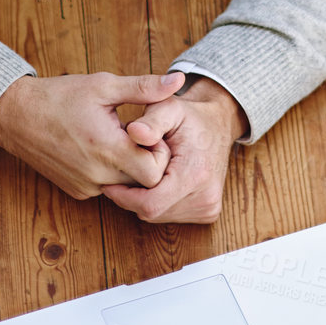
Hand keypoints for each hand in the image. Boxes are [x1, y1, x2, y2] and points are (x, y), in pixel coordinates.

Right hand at [0, 71, 185, 200]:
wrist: (14, 115)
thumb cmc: (58, 96)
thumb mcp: (103, 86)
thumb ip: (143, 87)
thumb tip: (177, 80)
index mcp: (108, 148)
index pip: (155, 171)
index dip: (158, 152)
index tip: (146, 132)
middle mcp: (97, 174)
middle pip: (143, 182)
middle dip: (146, 160)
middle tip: (133, 136)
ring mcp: (85, 186)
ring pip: (125, 186)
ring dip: (126, 167)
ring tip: (113, 140)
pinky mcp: (76, 190)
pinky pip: (105, 187)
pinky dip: (107, 172)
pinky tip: (94, 150)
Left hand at [102, 77, 247, 223]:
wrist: (217, 124)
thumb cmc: (189, 116)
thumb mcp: (169, 108)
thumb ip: (151, 121)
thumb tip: (133, 131)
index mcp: (195, 174)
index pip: (150, 204)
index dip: (123, 196)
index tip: (107, 181)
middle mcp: (206, 197)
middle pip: (151, 212)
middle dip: (130, 195)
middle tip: (123, 172)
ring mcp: (208, 207)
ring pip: (158, 216)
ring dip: (142, 198)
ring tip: (141, 172)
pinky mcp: (207, 212)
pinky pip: (169, 214)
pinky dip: (156, 201)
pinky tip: (154, 181)